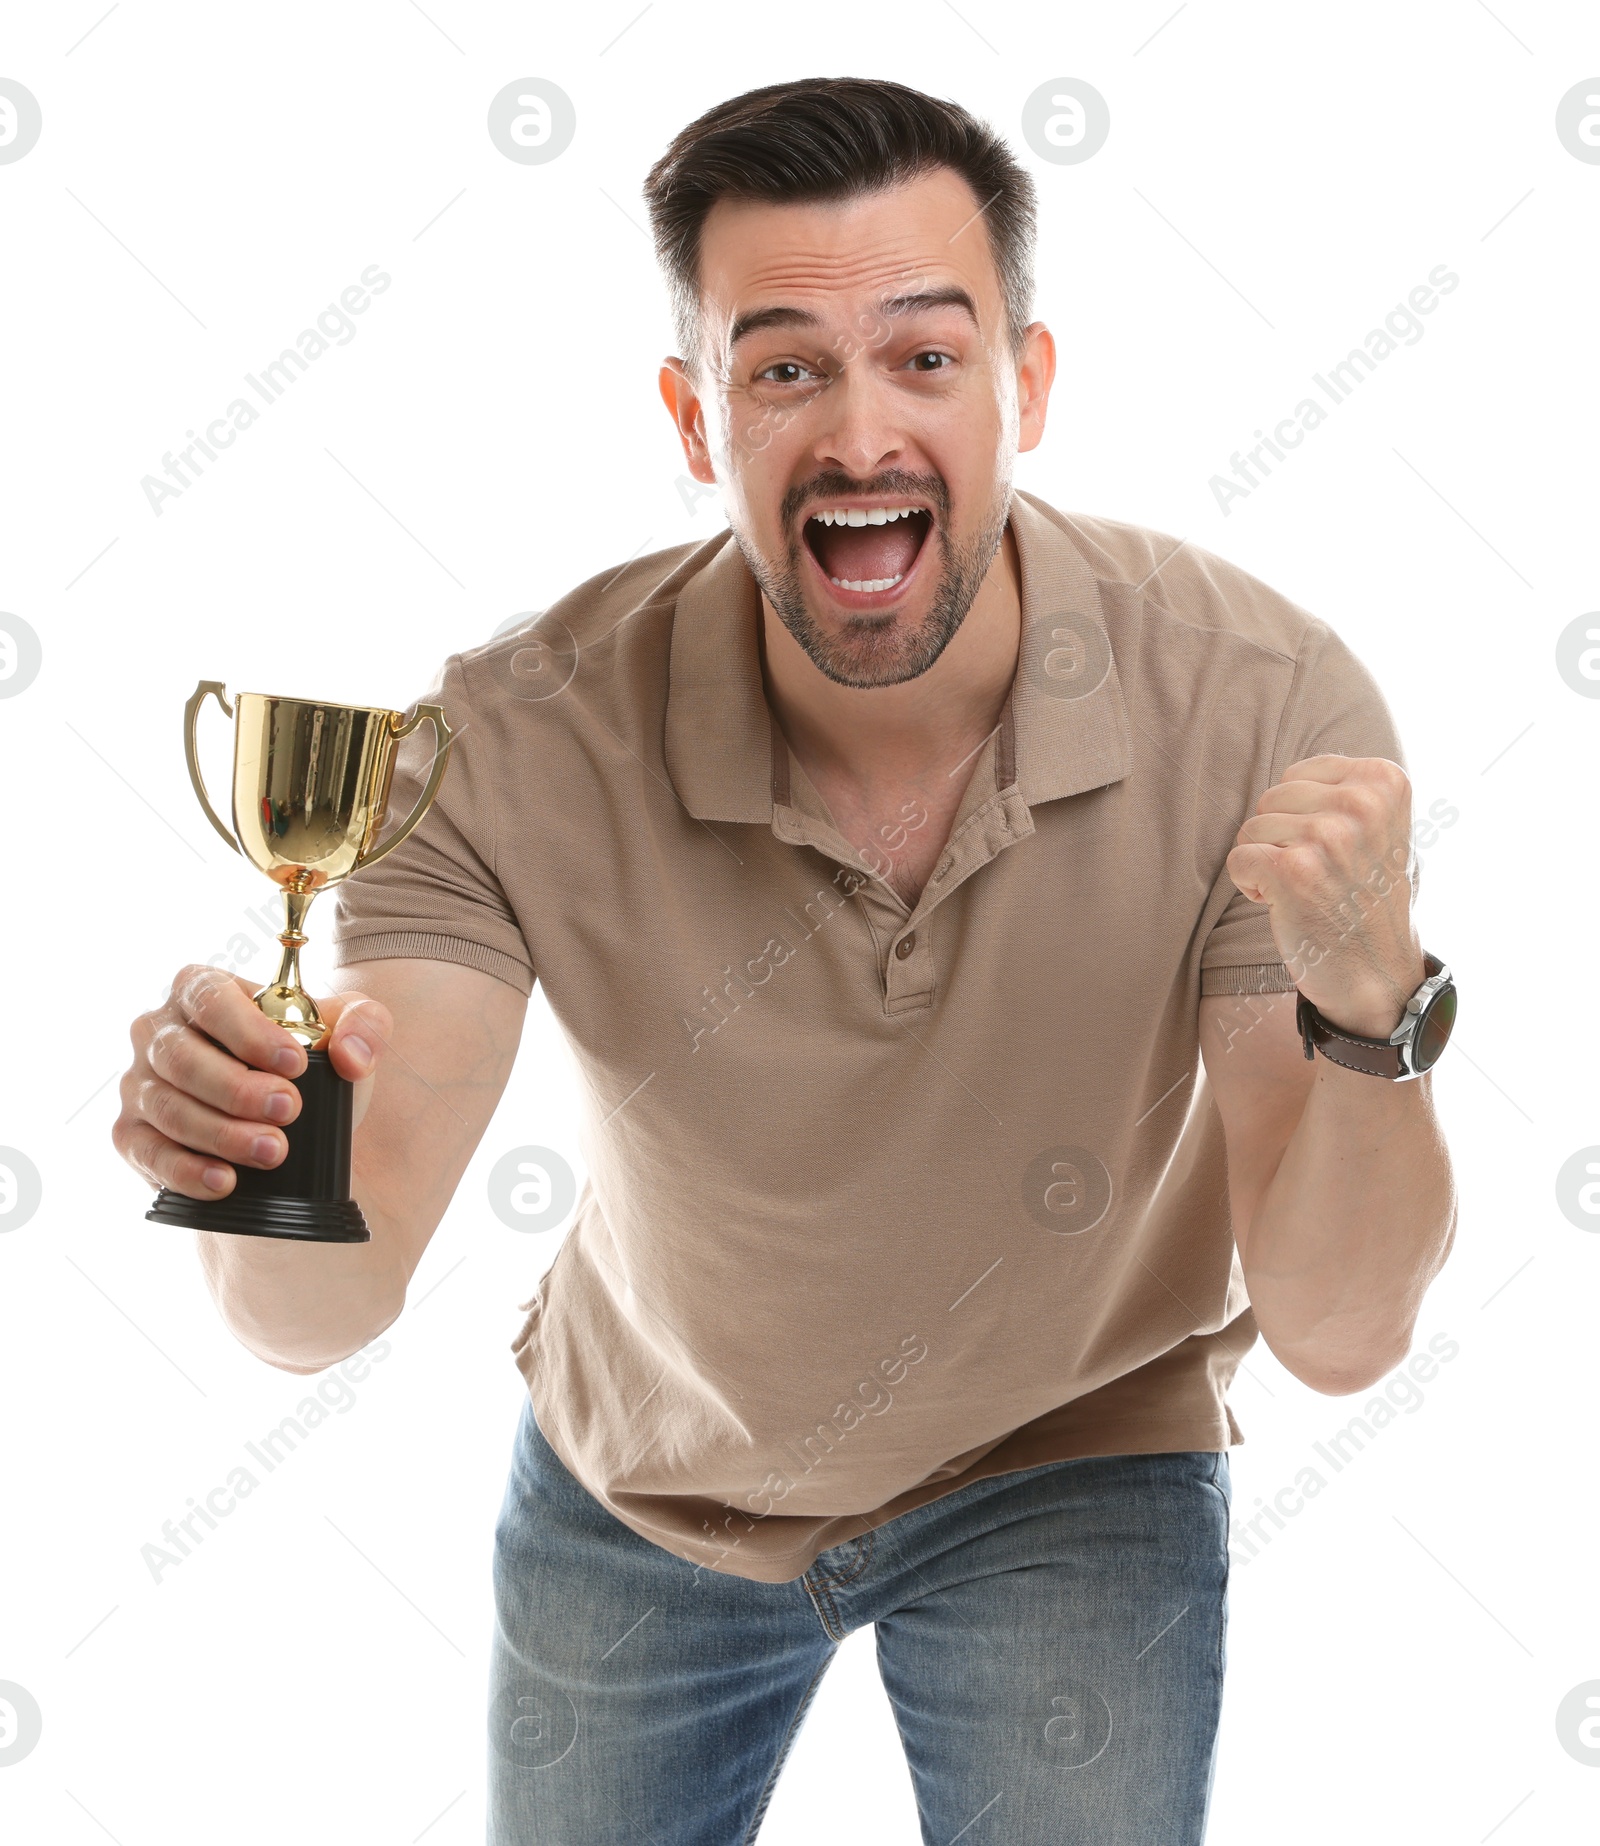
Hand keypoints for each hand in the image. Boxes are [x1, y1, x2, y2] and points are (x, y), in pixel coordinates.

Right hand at [113, 966, 392, 1201]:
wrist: (289, 1117)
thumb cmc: (307, 1058)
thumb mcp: (346, 1028)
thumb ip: (364, 1024)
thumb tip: (350, 1057)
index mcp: (200, 989)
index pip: (211, 1001)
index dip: (249, 1034)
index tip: (295, 1065)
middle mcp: (158, 1032)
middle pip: (182, 1058)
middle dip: (236, 1088)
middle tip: (288, 1110)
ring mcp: (140, 1084)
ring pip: (168, 1108)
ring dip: (221, 1133)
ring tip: (273, 1151)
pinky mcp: (133, 1134)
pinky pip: (149, 1153)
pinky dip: (186, 1170)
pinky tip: (225, 1181)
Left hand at [1225, 755, 1426, 1037]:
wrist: (1377, 976)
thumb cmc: (1367, 900)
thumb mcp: (1381, 830)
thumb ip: (1347, 791)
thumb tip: (1295, 767)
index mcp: (1385, 782)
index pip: (1298, 774)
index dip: (1302, 816)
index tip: (1336, 852)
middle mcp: (1362, 803)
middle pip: (1270, 798)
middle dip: (1280, 838)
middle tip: (1320, 876)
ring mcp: (1328, 836)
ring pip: (1251, 829)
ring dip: (1267, 865)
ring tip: (1307, 892)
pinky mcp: (1293, 870)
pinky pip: (1238, 859)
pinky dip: (1251, 886)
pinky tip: (1286, 906)